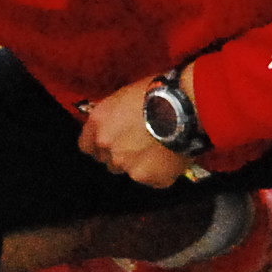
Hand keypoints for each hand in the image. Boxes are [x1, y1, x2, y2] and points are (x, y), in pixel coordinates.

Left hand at [79, 73, 188, 188]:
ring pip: (131, 171)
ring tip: (161, 148)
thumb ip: (113, 117)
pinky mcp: (149, 178)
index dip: (100, 145)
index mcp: (99, 123)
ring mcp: (128, 165)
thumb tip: (115, 125)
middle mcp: (108, 147)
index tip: (111, 143)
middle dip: (122, 155)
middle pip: (109, 161)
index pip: (87, 146)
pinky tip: (172, 155)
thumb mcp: (125, 96)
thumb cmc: (159, 92)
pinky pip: (153, 180)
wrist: (184, 106)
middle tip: (142, 143)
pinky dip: (161, 172)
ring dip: (141, 164)